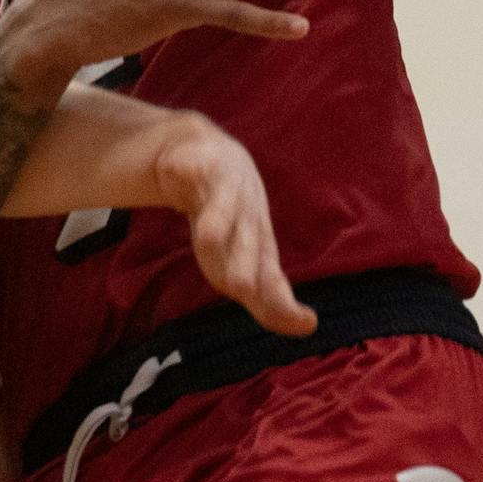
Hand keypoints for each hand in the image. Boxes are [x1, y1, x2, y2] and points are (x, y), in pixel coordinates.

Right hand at [151, 118, 311, 335]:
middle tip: (242, 288)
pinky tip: (176, 176)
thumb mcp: (242, 253)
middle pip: (246, 245)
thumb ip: (261, 293)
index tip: (306, 323)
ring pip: (216, 211)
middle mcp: (246, 216)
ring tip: (208, 240)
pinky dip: (182, 172)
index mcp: (258, 242)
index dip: (281, 303)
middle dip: (241, 267)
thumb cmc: (232, 212)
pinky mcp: (195, 164)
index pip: (271, 278)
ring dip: (214, 225)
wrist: (209, 153)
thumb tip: (304, 328)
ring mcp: (223, 188)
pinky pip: (187, 170)